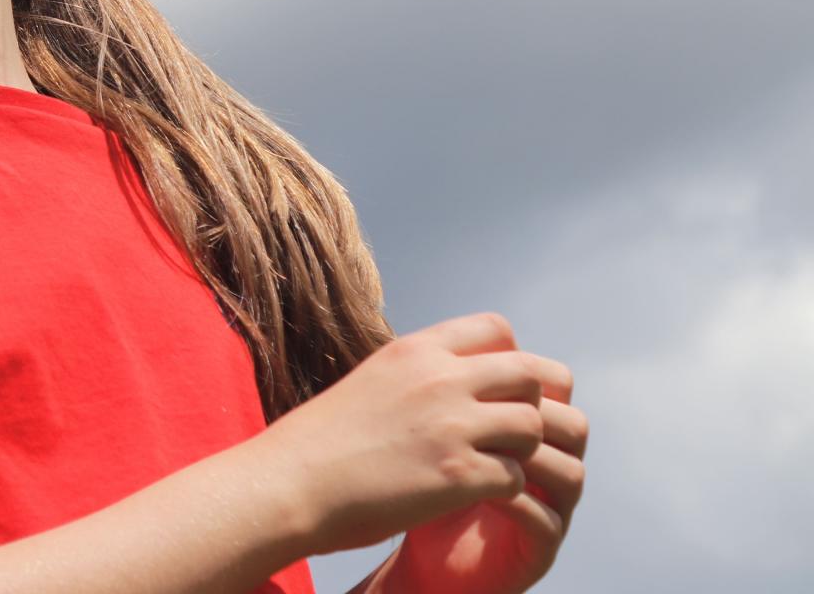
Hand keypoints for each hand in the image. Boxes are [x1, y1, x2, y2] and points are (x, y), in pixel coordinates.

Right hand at [259, 313, 572, 557]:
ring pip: (533, 425)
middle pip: (531, 373)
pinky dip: (504, 489)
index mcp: (416, 350)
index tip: (497, 390)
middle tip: (511, 434)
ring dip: (522, 450)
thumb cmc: (322, 442)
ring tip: (493, 465)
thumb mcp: (371, 382)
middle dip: (531, 404)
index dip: (511, 358)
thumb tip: (454, 377)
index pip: (497, 327)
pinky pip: (516, 476)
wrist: (290, 483)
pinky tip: (477, 496)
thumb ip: (418, 374)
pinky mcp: (458, 475)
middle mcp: (440, 379)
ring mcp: (452, 426)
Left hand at [385, 380, 588, 593]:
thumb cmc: (409, 480)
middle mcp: (543, 466)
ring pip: (571, 472)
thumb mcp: (420, 423)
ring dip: (529, 455)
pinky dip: (517, 500)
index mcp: (523, 429)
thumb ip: (442, 384)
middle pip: (573, 424)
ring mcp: (546, 509)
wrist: (400, 549)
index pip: (549, 386)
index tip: (475, 368)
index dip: (523, 373)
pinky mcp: (536, 550)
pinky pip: (548, 520)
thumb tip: (443, 334)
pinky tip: (480, 488)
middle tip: (487, 408)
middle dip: (534, 412)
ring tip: (484, 448)